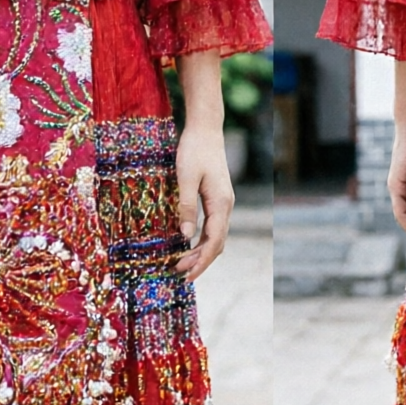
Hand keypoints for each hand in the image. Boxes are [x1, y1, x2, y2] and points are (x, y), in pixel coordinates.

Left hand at [174, 122, 233, 279]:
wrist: (206, 130)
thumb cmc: (194, 150)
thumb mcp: (185, 178)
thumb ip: (186, 206)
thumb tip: (184, 236)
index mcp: (221, 203)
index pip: (214, 242)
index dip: (201, 261)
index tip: (187, 274)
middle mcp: (226, 206)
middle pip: (217, 243)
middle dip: (200, 261)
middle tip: (179, 273)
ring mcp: (223, 203)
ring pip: (216, 236)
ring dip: (201, 252)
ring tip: (182, 263)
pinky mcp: (217, 198)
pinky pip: (213, 226)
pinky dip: (202, 240)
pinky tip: (189, 243)